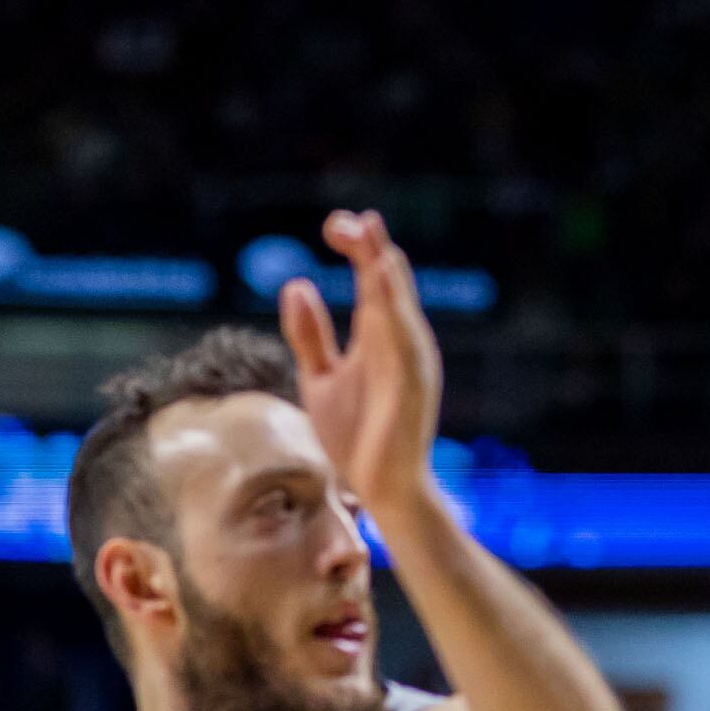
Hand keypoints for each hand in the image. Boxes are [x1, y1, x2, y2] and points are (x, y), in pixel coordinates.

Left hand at [279, 210, 444, 522]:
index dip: (357, 247)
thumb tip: (297, 283)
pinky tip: (381, 281)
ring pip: (399, 304)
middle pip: (389, 281)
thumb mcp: (320, 378)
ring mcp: (410, 362)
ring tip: (370, 236)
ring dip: (384, 269)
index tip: (334, 226)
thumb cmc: (357, 437)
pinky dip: (393, 308)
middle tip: (349, 220)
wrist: (382, 490)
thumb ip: (310, 334)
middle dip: (371, 248)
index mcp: (380, 336)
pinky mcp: (412, 384)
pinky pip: (403, 339)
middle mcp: (400, 341)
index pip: (373, 278)